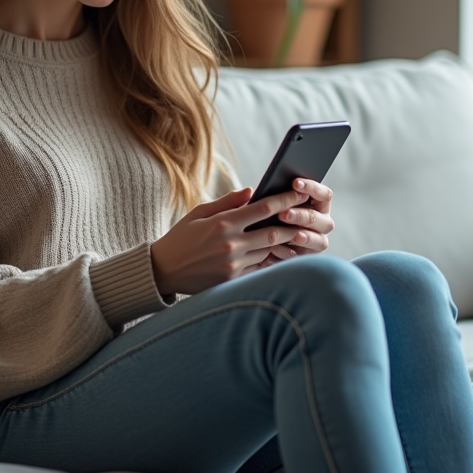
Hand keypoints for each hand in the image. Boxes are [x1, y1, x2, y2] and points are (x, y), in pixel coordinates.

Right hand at [149, 186, 320, 295]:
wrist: (163, 271)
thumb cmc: (181, 237)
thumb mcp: (199, 213)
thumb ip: (227, 202)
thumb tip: (252, 191)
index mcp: (222, 223)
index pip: (263, 209)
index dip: (285, 200)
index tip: (301, 193)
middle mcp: (230, 245)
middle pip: (274, 232)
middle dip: (294, 222)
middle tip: (310, 213)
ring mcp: (233, 265)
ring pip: (269, 251)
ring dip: (285, 242)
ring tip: (300, 231)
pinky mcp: (233, 281)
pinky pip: (260, 268)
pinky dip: (271, 259)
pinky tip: (281, 252)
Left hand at [257, 178, 334, 267]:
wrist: (251, 241)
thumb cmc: (258, 216)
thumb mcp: (254, 205)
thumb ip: (250, 197)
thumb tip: (248, 191)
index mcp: (316, 204)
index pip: (324, 194)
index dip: (312, 187)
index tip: (295, 183)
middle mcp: (320, 222)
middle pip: (320, 218)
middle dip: (302, 215)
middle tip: (283, 214)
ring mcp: (315, 241)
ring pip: (319, 240)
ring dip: (305, 237)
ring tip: (293, 236)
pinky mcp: (304, 256)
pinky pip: (302, 257)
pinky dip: (289, 253)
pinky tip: (275, 251)